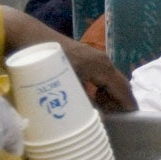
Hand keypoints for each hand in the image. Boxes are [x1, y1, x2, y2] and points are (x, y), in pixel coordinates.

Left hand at [0, 9, 135, 110]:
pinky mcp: (84, 56)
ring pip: (111, 79)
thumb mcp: (66, 88)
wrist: (28, 38)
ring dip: (110, 94)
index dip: (128, 105)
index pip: (123, 89)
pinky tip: (90, 96)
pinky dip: (102, 87)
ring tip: (100, 109)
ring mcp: (94, 56)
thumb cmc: (47, 65)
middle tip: (114, 118)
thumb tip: (96, 119)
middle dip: (120, 101)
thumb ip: (83, 105)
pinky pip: (101, 74)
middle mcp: (102, 60)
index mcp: (102, 67)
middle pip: (120, 83)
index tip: (132, 121)